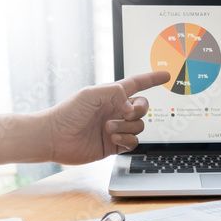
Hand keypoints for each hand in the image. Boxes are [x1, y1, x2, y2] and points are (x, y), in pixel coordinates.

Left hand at [39, 71, 170, 163]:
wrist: (55, 138)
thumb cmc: (68, 112)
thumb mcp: (92, 94)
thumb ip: (116, 93)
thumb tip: (131, 107)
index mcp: (112, 95)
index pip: (137, 84)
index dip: (152, 79)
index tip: (166, 75)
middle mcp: (116, 111)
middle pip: (143, 108)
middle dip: (138, 111)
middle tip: (123, 113)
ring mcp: (116, 128)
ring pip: (139, 127)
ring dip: (126, 127)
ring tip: (108, 129)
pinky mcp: (114, 146)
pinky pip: (133, 142)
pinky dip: (126, 140)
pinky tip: (112, 139)